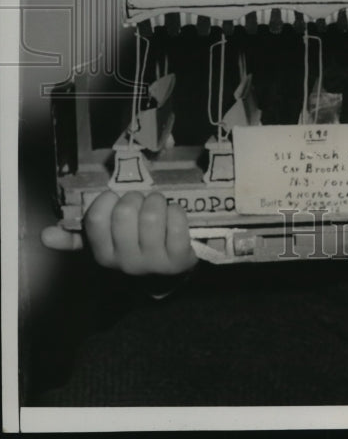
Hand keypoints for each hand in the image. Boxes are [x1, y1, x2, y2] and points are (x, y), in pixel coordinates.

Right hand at [42, 190, 197, 275]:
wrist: (171, 270)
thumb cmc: (137, 246)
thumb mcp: (108, 243)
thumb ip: (77, 238)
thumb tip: (46, 235)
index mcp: (104, 254)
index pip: (96, 217)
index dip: (107, 200)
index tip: (116, 200)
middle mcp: (126, 262)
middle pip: (125, 212)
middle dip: (135, 198)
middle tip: (141, 203)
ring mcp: (154, 262)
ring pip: (152, 213)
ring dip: (157, 201)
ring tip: (158, 207)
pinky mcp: (181, 258)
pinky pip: (176, 220)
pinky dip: (176, 211)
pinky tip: (174, 218)